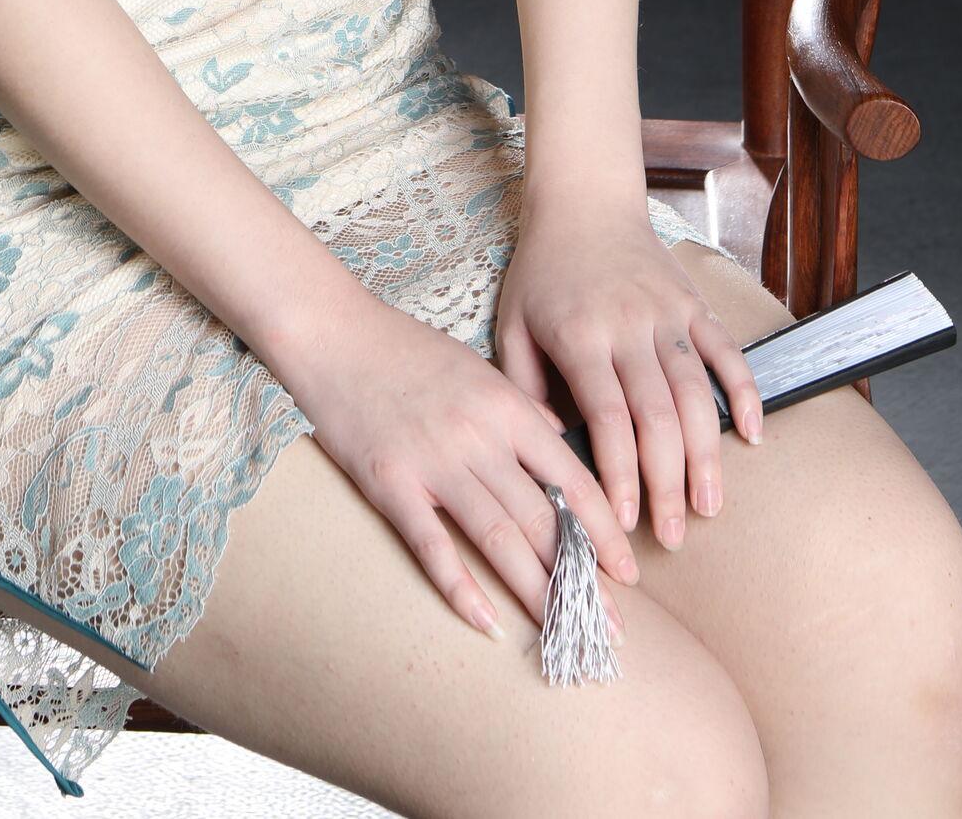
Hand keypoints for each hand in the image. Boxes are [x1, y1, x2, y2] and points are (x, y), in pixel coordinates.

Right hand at [278, 276, 637, 643]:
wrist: (333, 332)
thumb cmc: (405, 348)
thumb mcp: (477, 367)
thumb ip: (522, 406)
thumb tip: (562, 441)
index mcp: (505, 407)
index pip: (572, 478)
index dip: (605, 530)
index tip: (628, 571)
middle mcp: (479, 437)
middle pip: (543, 518)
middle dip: (582, 575)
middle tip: (612, 625)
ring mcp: (434, 462)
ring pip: (498, 538)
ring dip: (535, 591)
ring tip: (562, 630)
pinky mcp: (391, 483)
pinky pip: (432, 546)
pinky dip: (460, 588)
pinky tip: (485, 622)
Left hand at [492, 196, 763, 550]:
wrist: (583, 201)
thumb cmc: (541, 271)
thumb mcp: (512, 325)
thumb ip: (526, 390)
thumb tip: (549, 451)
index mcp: (579, 335)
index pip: (607, 417)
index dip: (619, 474)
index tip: (622, 522)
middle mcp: (627, 326)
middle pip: (657, 416)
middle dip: (667, 482)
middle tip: (673, 535)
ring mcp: (666, 313)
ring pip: (696, 392)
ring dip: (707, 453)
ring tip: (709, 505)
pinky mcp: (693, 302)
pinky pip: (727, 351)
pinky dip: (743, 392)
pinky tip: (751, 435)